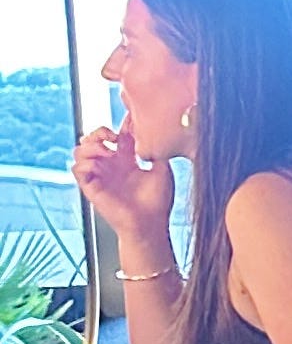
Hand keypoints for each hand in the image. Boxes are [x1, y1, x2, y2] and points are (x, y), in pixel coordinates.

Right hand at [71, 120, 171, 251]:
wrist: (150, 224)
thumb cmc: (158, 202)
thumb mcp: (163, 170)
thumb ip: (157, 151)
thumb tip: (156, 133)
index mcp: (127, 160)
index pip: (117, 135)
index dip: (121, 125)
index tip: (130, 119)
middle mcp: (111, 166)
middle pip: (93, 138)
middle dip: (99, 131)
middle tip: (112, 136)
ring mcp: (100, 175)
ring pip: (80, 150)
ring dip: (91, 146)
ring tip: (107, 151)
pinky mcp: (91, 187)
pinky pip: (77, 169)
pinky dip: (85, 163)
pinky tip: (99, 165)